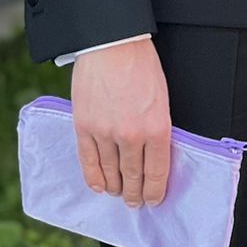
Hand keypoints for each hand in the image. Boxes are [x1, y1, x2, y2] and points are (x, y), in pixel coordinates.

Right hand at [70, 36, 171, 207]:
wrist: (113, 43)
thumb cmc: (141, 65)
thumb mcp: (161, 98)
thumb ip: (157, 128)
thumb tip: (154, 155)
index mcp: (157, 127)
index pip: (157, 172)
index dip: (155, 190)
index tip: (154, 200)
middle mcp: (131, 135)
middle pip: (133, 176)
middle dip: (135, 194)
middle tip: (135, 202)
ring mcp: (105, 133)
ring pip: (110, 172)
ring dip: (115, 188)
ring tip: (118, 194)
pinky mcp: (84, 127)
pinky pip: (88, 161)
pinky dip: (94, 177)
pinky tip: (99, 186)